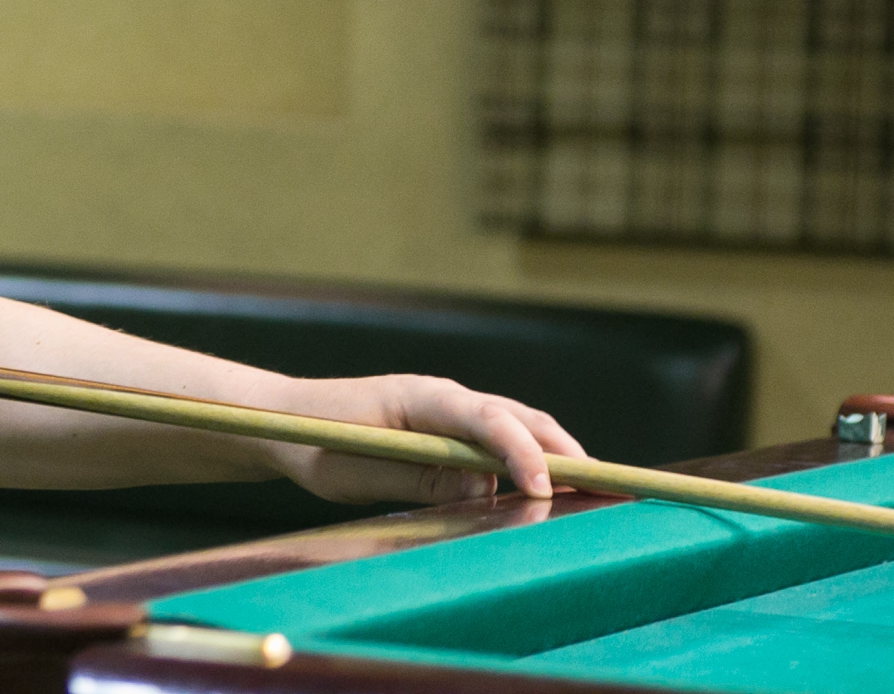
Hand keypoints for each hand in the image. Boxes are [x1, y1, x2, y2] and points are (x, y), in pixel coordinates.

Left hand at [270, 374, 586, 503]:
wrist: (284, 419)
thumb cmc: (314, 439)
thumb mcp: (361, 467)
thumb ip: (422, 477)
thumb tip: (485, 487)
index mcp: (421, 397)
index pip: (487, 419)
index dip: (521, 452)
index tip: (544, 489)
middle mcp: (444, 397)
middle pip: (520, 418)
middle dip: (565, 452)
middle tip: (609, 488)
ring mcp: (450, 412)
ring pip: (518, 427)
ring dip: (556, 456)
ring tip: (597, 493)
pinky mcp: (449, 432)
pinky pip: (500, 442)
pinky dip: (530, 463)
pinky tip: (550, 495)